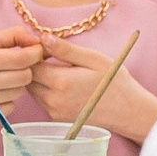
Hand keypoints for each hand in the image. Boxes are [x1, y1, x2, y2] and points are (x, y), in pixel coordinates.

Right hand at [0, 27, 43, 122]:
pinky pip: (10, 107)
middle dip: (25, 69)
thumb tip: (37, 41)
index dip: (35, 54)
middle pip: (25, 77)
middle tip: (13, 65)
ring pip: (20, 92)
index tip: (36, 52)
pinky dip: (6, 100)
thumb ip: (12, 35)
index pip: (24, 59)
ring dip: (15, 84)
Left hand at [27, 37, 156, 142]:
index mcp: (61, 82)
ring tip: (59, 68)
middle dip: (34, 65)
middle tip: (51, 56)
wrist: (128, 111)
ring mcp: (54, 111)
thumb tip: (43, 37)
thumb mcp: (92, 58)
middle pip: (28, 79)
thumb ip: (65, 49)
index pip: (30, 64)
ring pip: (33, 90)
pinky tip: (63, 82)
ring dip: (39, 78)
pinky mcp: (58, 118)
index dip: (34, 53)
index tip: (47, 46)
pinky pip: (42, 100)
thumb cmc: (114, 82)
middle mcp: (53, 100)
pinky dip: (46, 89)